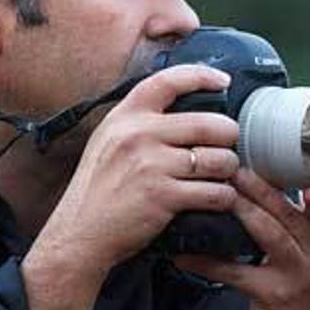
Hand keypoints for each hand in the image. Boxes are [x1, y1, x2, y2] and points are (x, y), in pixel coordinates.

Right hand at [22, 64, 241, 309]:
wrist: (79, 234)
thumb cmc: (99, 190)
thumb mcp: (109, 141)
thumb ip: (140, 123)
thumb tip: (183, 110)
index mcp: (125, 116)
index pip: (169, 81)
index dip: (202, 76)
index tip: (223, 81)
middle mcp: (139, 134)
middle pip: (210, 124)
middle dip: (229, 136)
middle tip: (228, 147)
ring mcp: (152, 165)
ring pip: (219, 159)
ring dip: (229, 170)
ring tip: (223, 176)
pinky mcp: (164, 196)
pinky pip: (215, 192)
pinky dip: (224, 197)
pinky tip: (218, 199)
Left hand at [173, 169, 309, 309]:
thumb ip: (306, 217)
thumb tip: (275, 176)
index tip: (301, 178)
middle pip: (287, 215)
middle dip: (259, 189)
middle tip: (234, 168)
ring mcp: (297, 276)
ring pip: (266, 235)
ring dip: (239, 211)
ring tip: (217, 195)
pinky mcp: (271, 295)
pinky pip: (235, 272)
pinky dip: (208, 262)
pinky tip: (187, 254)